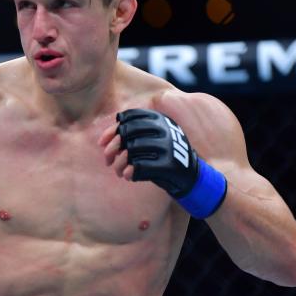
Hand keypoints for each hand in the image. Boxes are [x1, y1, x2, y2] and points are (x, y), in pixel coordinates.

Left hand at [100, 108, 226, 218]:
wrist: (193, 178)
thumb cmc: (164, 158)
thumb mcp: (151, 140)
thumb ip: (130, 136)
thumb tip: (102, 141)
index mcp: (161, 120)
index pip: (130, 117)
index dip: (113, 129)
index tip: (103, 143)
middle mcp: (166, 130)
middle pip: (128, 133)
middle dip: (113, 147)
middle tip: (108, 159)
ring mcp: (169, 147)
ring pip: (132, 151)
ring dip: (120, 163)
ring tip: (119, 171)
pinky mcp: (170, 165)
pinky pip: (141, 167)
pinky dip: (130, 172)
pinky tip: (128, 176)